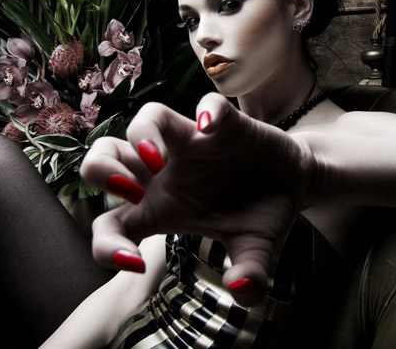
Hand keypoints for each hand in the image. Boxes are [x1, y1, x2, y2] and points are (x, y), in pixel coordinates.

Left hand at [80, 92, 315, 303]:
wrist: (293, 183)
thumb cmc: (262, 214)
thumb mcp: (256, 251)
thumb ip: (250, 274)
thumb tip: (242, 288)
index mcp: (161, 209)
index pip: (109, 225)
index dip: (105, 246)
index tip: (135, 261)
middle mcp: (166, 173)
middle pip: (103, 157)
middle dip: (101, 171)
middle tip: (131, 192)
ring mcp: (193, 144)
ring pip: (143, 120)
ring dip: (140, 136)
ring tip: (158, 159)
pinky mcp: (224, 124)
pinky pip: (207, 107)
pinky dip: (207, 113)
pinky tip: (212, 130)